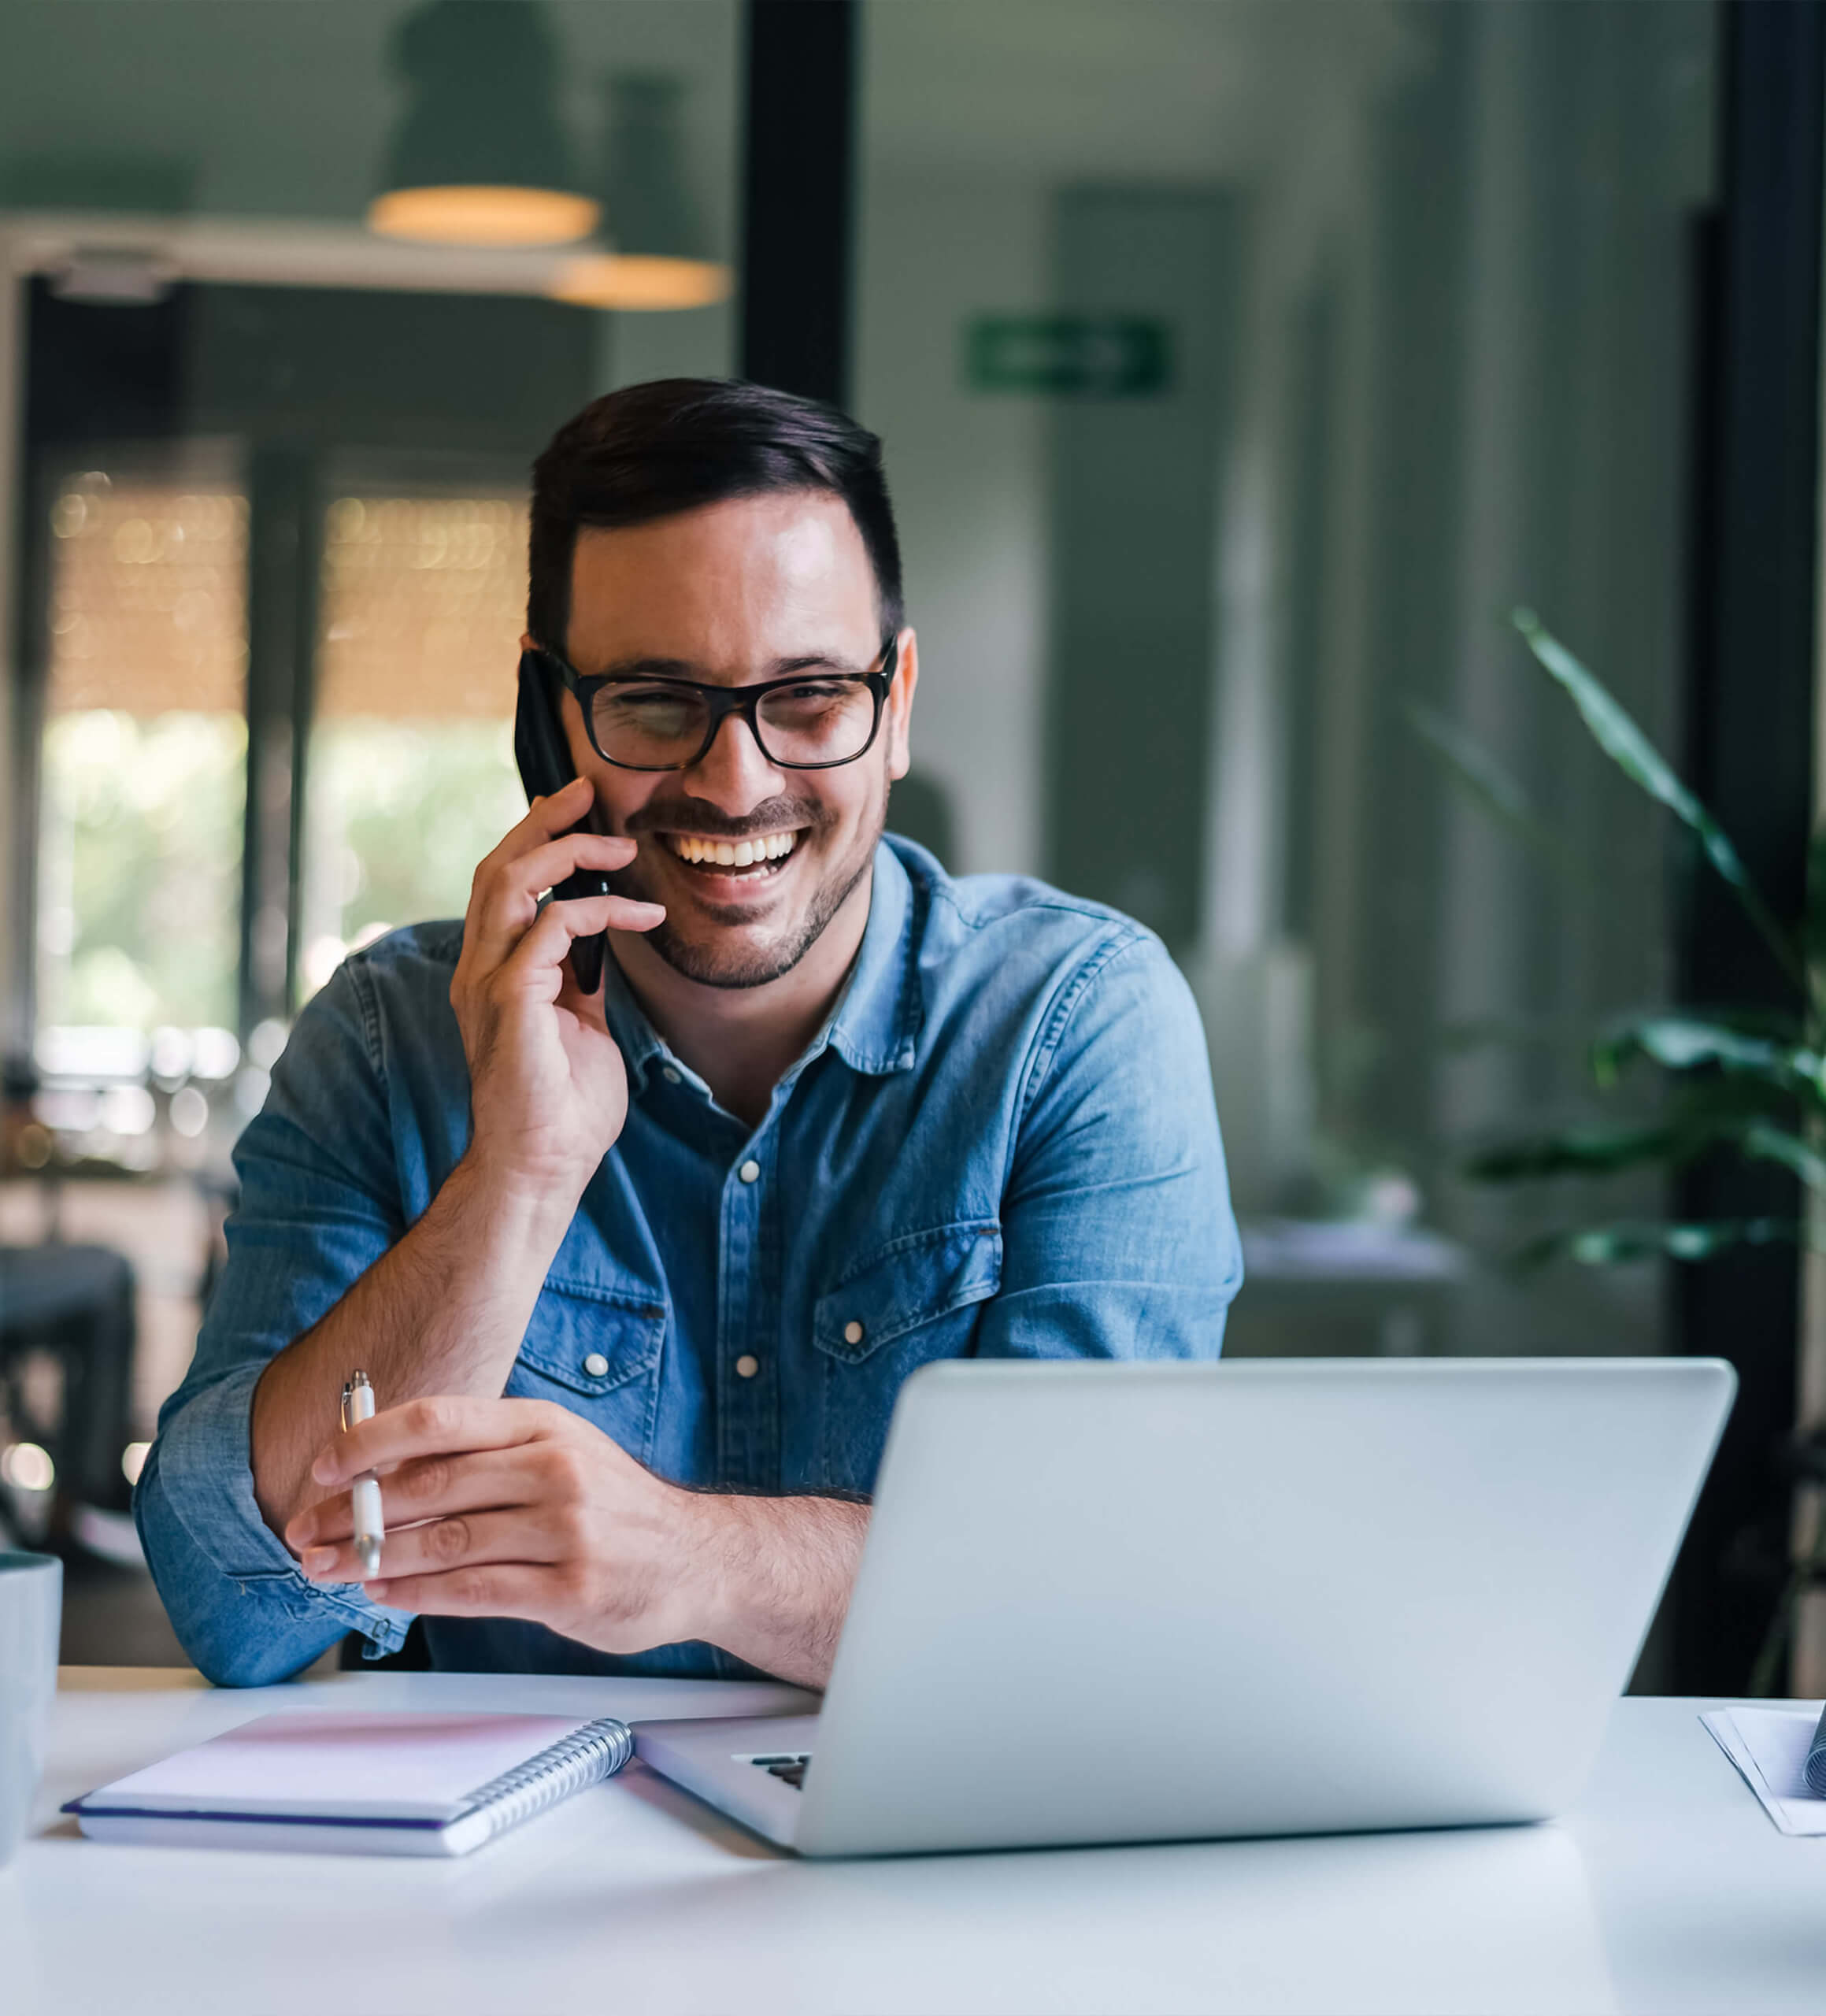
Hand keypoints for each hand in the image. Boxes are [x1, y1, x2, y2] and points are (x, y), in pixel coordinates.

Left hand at [287, 1395, 719, 1653]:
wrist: (697, 1557)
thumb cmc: (612, 1505)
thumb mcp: (557, 1452)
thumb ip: (483, 1457)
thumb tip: (385, 1469)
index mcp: (542, 1426)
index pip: (440, 1420)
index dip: (370, 1441)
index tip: (321, 1468)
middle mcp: (554, 1469)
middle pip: (431, 1485)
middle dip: (355, 1512)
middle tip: (304, 1532)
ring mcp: (566, 1530)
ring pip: (444, 1543)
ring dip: (373, 1559)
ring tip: (328, 1569)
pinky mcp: (570, 1589)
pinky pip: (474, 1591)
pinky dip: (418, 1595)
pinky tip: (384, 1595)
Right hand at [451, 779, 663, 1201]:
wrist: (543, 1166)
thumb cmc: (564, 1108)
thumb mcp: (580, 1025)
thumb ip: (580, 980)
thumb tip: (602, 943)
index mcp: (492, 972)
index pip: (501, 885)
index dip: (535, 840)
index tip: (580, 814)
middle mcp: (478, 969)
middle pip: (495, 867)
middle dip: (542, 822)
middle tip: (588, 792)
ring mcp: (487, 982)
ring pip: (509, 882)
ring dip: (565, 851)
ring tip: (617, 844)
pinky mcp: (509, 1000)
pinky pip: (549, 927)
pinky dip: (598, 911)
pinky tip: (641, 916)